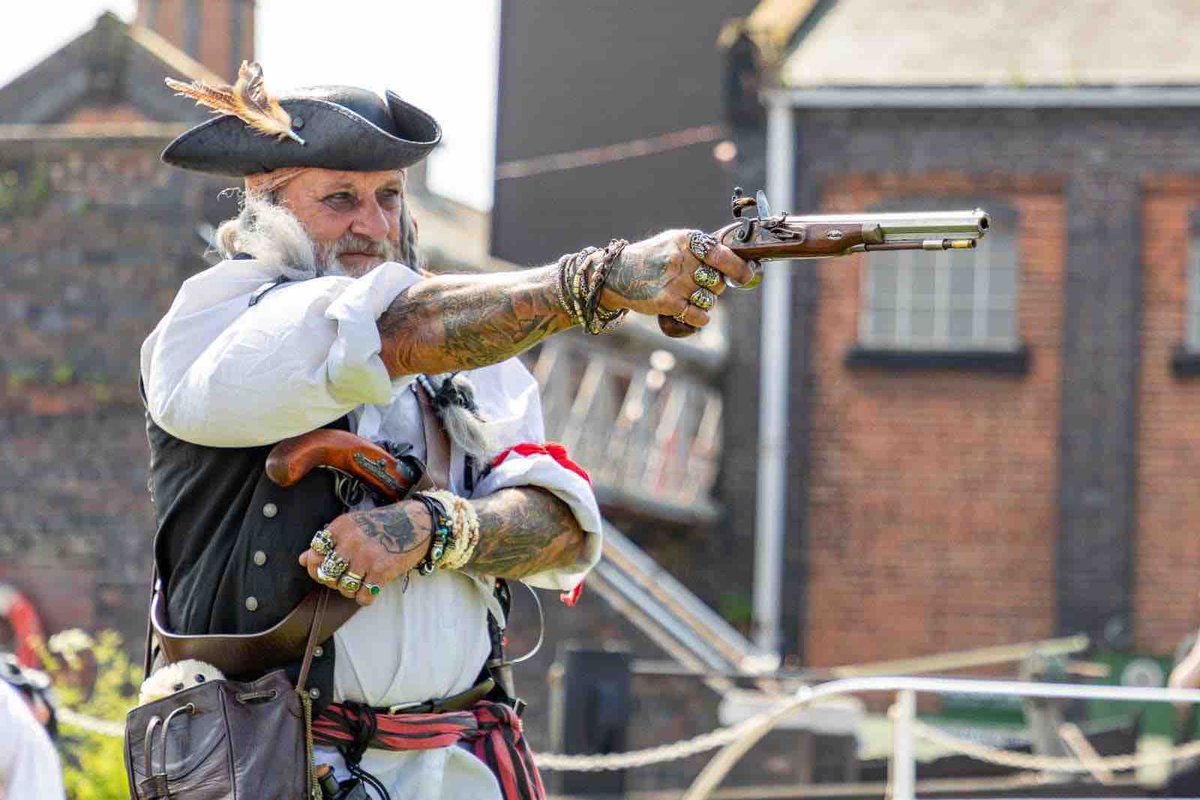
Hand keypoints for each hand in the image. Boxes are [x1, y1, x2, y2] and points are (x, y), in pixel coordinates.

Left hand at [298, 501, 431, 605]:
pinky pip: (363, 596)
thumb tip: (303, 559)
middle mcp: (351, 541)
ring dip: (350, 589)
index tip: (324, 569)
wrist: (416, 523)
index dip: (315, 566)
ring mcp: (366, 557)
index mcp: (341, 527)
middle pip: (326, 574)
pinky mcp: (382, 571)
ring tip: (360, 581)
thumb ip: (328, 542)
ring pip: (343, 588)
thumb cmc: (382, 525)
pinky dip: (366, 597)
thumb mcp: (352, 526)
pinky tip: (372, 586)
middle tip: (345, 576)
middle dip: (333, 580)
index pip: (314, 554)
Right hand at [600, 229, 754, 327]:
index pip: (723, 254)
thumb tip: (739, 250)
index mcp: (687, 240)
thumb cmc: (653, 258)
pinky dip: (699, 318)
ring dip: (704, 302)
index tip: (748, 275)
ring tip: (688, 295)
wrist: (619, 274)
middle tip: (700, 284)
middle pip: (718, 281)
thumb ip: (703, 247)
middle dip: (714, 286)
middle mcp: (682, 259)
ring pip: (710, 299)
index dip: (739, 267)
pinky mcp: (668, 302)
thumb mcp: (675, 242)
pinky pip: (699, 316)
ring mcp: (675, 281)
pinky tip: (691, 313)